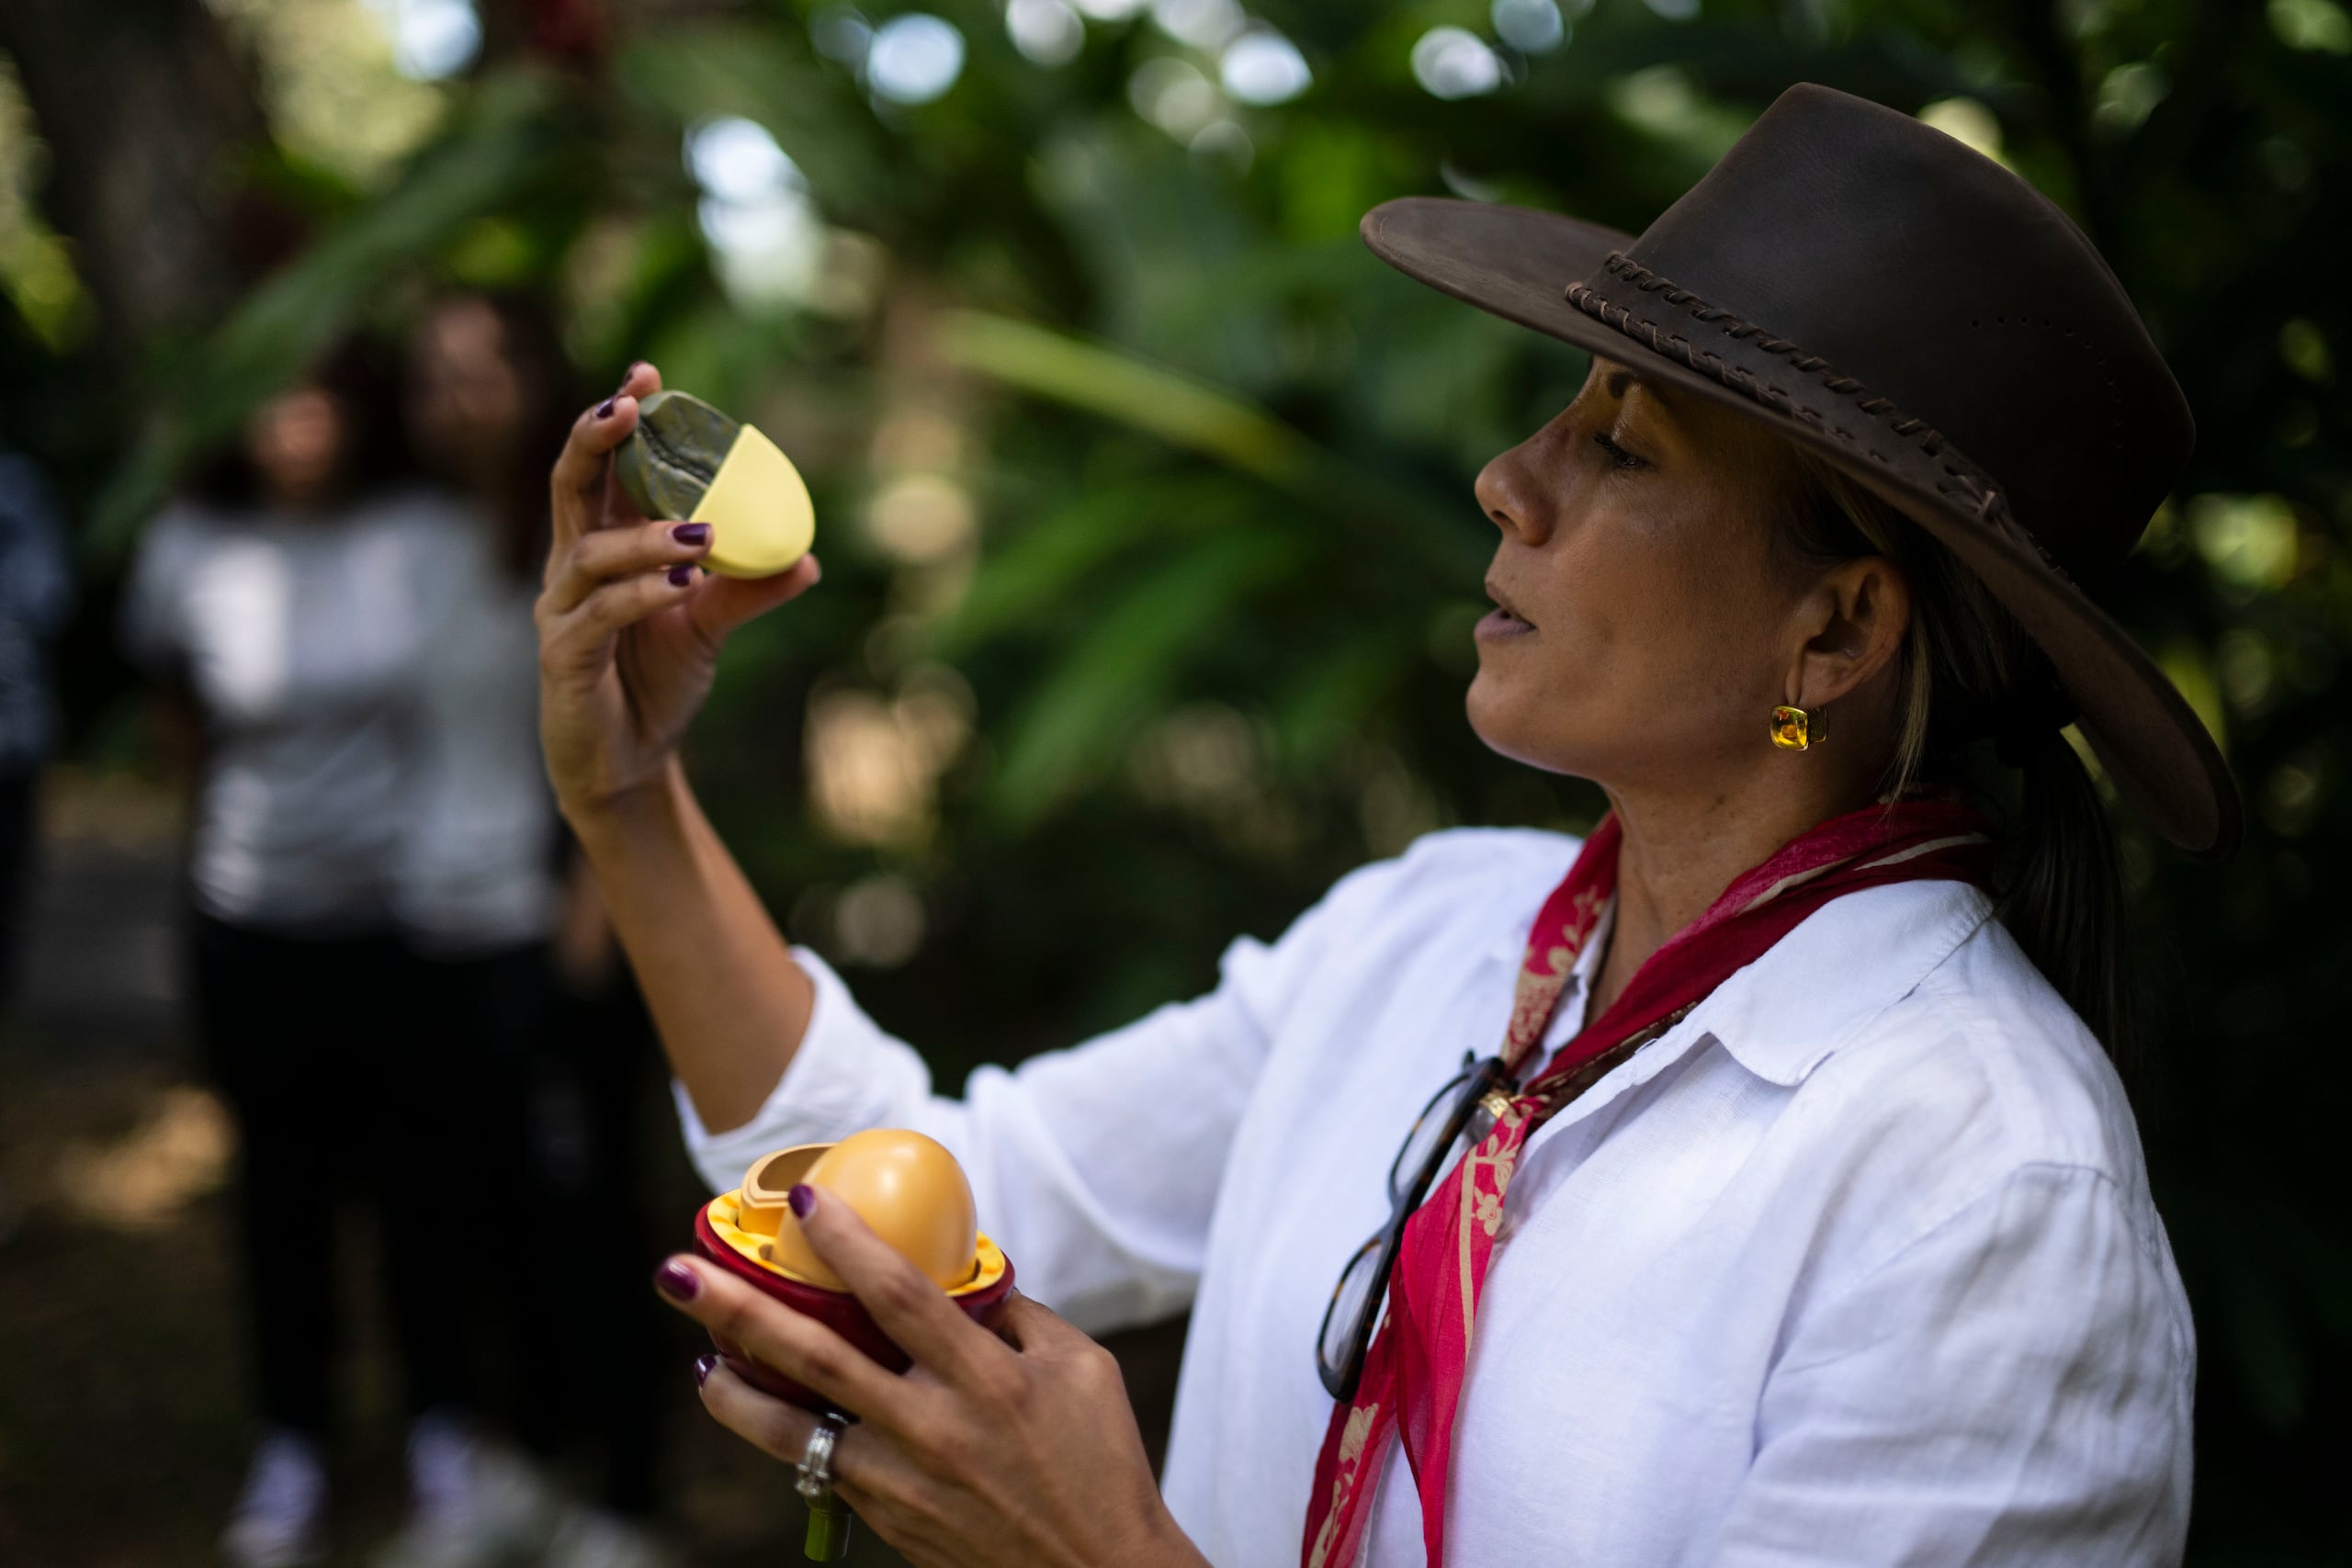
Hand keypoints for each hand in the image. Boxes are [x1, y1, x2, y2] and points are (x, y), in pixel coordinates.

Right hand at [537, 361, 821, 822]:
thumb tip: (806, 560)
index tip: (647, 376)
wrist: (630, 764)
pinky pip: (599, 614)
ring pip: (592, 554)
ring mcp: (559, 612)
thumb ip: (747, 589)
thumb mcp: (709, 627)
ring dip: (646, 536)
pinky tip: (681, 584)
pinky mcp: (562, 658)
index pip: (599, 469)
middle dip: (597, 439)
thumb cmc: (656, 683)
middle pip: (570, 486)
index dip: (615, 420)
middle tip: (630, 405)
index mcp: (601, 547)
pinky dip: (641, 593)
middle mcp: (570, 569)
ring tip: (701, 535)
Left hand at [653, 1189, 1207, 1567]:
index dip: (848, 1242)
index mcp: (988, 1379)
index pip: (902, 1296)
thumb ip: (1019, 1317)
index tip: (805, 1199)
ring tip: (699, 1352)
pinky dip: (774, 1431)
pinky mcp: (887, 1517)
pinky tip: (745, 1401)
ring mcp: (901, 1480)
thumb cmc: (1100, 1464)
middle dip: (741, 1309)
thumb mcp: (1082, 1370)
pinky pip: (819, 1465)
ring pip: (794, 1428)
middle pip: (817, 1359)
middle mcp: (932, 1428)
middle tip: (678, 1271)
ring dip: (735, 1390)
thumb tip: (962, 1273)